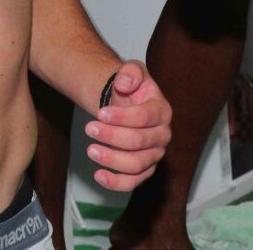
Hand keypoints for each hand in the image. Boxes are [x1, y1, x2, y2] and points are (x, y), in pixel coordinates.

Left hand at [83, 62, 170, 192]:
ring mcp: (154, 154)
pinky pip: (133, 182)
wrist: (125, 102)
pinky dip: (116, 183)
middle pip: (139, 142)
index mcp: (162, 110)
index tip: (100, 113)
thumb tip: (124, 83)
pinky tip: (98, 176)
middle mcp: (162, 135)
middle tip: (89, 129)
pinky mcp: (144, 169)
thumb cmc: (130, 87)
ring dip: (112, 160)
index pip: (145, 117)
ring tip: (91, 151)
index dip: (122, 117)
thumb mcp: (132, 70)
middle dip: (112, 137)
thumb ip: (130, 72)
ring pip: (136, 165)